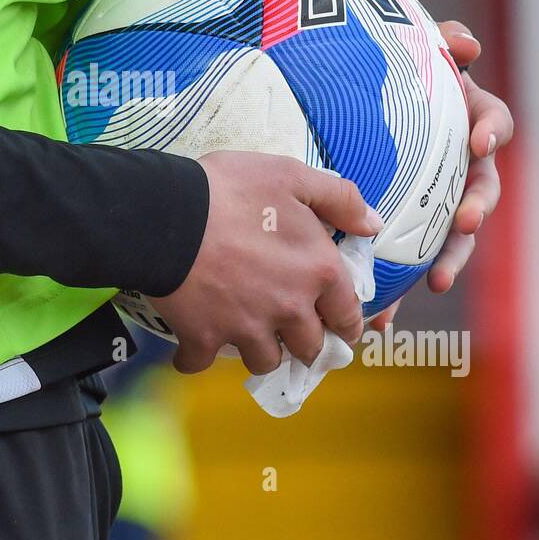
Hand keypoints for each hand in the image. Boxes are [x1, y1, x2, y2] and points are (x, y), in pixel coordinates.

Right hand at [147, 151, 383, 376]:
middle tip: (291, 332)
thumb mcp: (292, 176)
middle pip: (308, 347)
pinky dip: (196, 358)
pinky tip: (192, 347)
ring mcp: (245, 328)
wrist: (166, 214)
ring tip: (246, 335)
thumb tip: (372, 225)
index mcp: (317, 272)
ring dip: (259, 352)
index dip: (345, 323)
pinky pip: (202, 363)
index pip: (347, 314)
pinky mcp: (203, 337)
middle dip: (303, 342)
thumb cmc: (231, 190)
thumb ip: (340, 199)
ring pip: (264, 361)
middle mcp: (288, 308)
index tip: (338, 328)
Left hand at [369, 22, 512, 330]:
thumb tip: (464, 44)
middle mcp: (461, 166)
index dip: (491, 131)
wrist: (346, 114)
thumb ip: (437, 43)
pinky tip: (384, 315)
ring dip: (450, 258)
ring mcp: (438, 203)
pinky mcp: (409, 234)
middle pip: (482, 189)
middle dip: (476, 207)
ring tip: (437, 280)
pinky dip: (400, 290)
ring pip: (454, 236)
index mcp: (466, 120)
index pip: (494, 122)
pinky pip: (410, 263)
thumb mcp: (408, 56)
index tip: (479, 141)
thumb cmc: (386, 81)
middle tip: (466, 219)